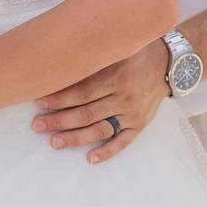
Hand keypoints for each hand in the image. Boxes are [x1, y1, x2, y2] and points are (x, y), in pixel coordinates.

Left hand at [32, 38, 169, 164]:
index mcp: (116, 76)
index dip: (59, 98)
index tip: (39, 102)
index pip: (82, 92)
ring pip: (100, 129)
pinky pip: (123, 142)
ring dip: (76, 138)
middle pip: (87, 113)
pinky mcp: (140, 125)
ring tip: (54, 142)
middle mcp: (125, 97)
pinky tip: (90, 159)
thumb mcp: (117, 47)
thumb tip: (61, 57)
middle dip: (59, 120)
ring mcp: (133, 113)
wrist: (169, 64)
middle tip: (37, 125)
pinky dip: (107, 152)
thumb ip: (94, 54)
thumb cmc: (136, 52)